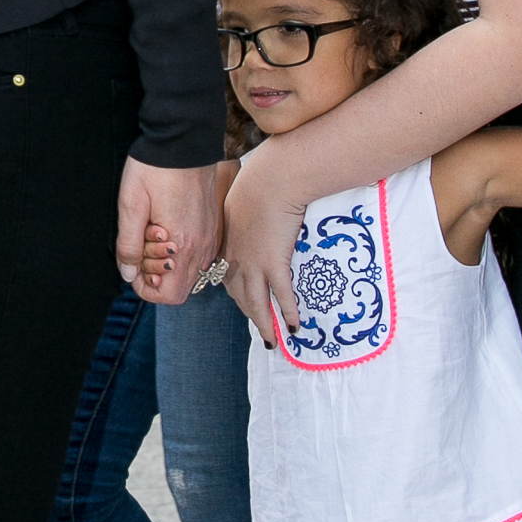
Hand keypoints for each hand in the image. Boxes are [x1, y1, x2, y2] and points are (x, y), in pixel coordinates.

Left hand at [116, 160, 219, 302]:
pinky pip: (199, 254)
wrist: (184, 138)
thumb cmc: (154, 168)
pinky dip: (181, 252)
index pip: (170, 295)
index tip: (133, 267)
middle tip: (140, 249)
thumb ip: (128, 244)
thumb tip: (128, 273)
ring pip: (191, 272)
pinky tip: (166, 229)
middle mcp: (202, 245)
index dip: (145, 289)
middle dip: (156, 278)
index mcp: (182, 244)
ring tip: (152, 237)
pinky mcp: (213, 224)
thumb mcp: (131, 204)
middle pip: (181, 288)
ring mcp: (211, 235)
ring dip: (169, 265)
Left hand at [221, 140, 306, 342]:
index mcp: (228, 243)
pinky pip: (281, 296)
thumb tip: (255, 213)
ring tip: (272, 341)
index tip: (244, 302)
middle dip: (251, 315)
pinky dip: (286, 312)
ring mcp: (254, 263)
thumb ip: (245, 213)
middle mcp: (236, 258)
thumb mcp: (242, 199)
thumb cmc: (261, 182)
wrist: (272, 180)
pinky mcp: (274, 263)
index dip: (236, 293)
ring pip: (257, 303)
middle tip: (261, 330)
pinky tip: (294, 325)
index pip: (227, 276)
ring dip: (265, 325)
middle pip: (241, 295)